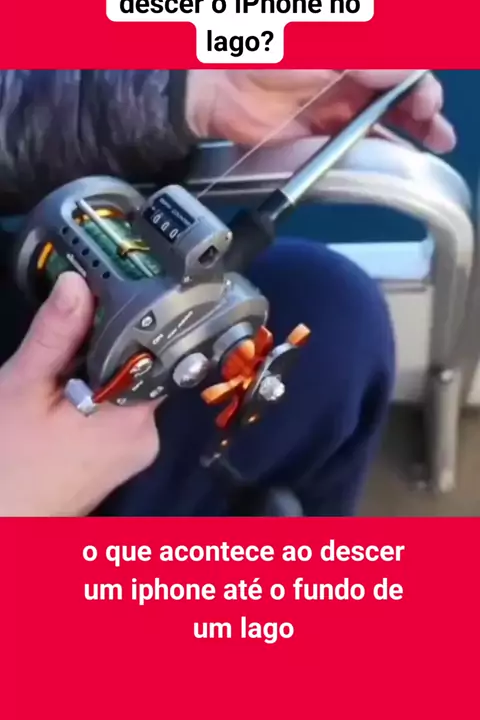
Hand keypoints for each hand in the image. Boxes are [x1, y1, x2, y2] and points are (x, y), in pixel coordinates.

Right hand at [0, 273, 158, 516]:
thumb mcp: (24, 388)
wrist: (2, 526)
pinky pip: (109, 417)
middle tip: (62, 348)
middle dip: (99, 353)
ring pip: (119, 392)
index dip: (129, 322)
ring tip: (52, 384)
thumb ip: (55, 335)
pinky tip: (55, 407)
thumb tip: (77, 282)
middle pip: (135, 370)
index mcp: (136, 419)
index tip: (104, 298)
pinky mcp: (113, 463)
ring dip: (89, 379)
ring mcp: (130, 454)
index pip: (153, 352)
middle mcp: (146, 437)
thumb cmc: (6, 466)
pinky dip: (86, 403)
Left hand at [186, 69, 455, 152]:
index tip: (425, 103)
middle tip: (438, 132)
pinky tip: (401, 156)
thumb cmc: (267, 49)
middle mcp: (350, 72)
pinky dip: (382, 147)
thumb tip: (414, 72)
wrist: (216, 83)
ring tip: (435, 143)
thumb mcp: (327, 44)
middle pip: (400, 91)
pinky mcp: (320, 131)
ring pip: (386, 116)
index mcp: (353, 44)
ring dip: (413, 128)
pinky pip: (360, 139)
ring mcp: (337, 102)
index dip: (419, 84)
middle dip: (425, 108)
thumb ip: (373, 58)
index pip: (402, 63)